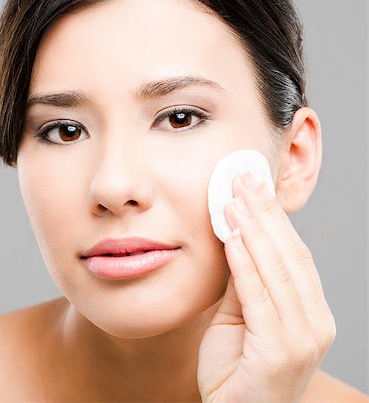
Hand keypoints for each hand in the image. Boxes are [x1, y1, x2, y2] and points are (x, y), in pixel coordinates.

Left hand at [197, 172, 335, 402]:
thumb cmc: (236, 368)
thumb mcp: (241, 317)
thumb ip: (244, 281)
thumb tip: (236, 238)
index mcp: (310, 311)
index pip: (294, 253)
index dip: (273, 216)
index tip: (254, 185)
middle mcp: (315, 322)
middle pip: (290, 254)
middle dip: (265, 212)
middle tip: (244, 178)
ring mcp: (302, 338)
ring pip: (277, 269)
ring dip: (254, 229)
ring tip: (233, 198)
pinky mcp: (279, 351)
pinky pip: (258, 296)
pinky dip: (244, 261)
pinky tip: (231, 235)